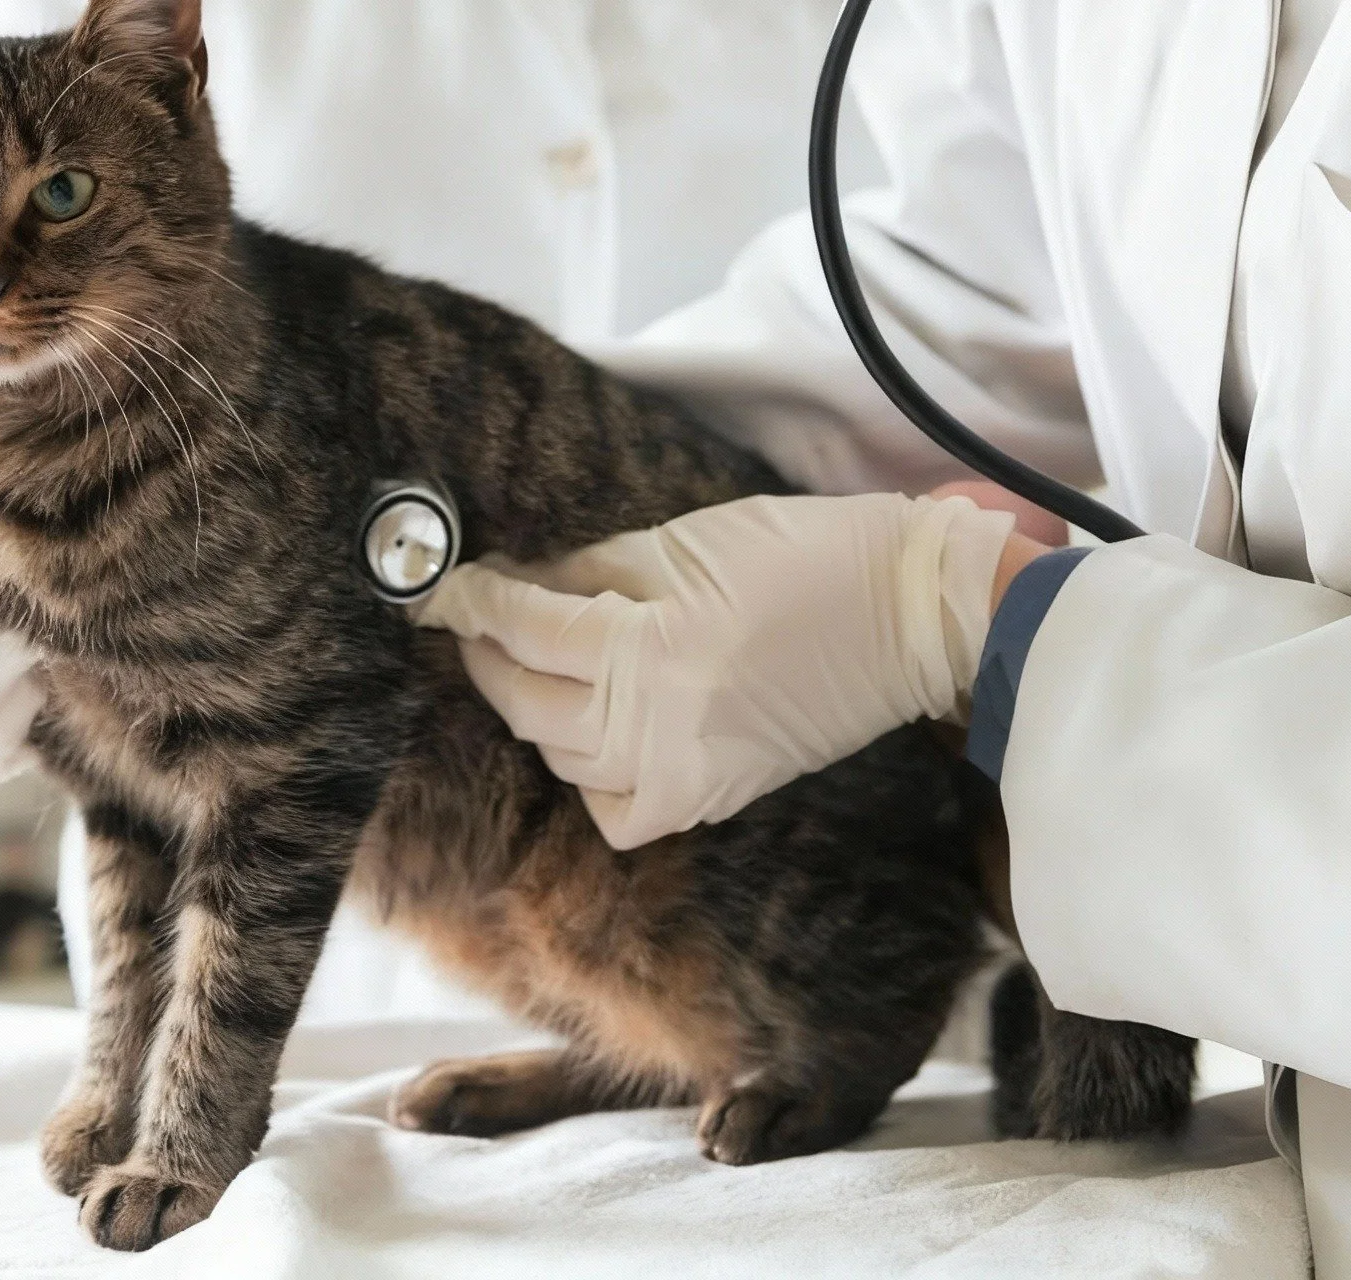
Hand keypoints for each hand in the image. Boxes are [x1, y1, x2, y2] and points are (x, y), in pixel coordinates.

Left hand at [412, 493, 1021, 849]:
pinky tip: (597, 735)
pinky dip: (591, 777)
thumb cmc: (810, 555)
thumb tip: (521, 584)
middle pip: (526, 703)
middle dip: (487, 658)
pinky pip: (617, 810)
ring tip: (536, 665)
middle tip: (473, 622)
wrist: (913, 617)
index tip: (438, 588)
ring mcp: (683, 775)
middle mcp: (655, 728)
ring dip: (536, 711)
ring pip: (562, 759)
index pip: (525, 629)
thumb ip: (592, 570)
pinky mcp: (713, 798)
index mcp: (650, 649)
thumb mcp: (686, 541)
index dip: (471, 604)